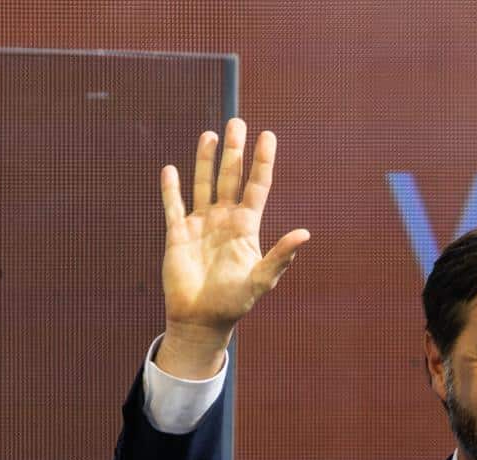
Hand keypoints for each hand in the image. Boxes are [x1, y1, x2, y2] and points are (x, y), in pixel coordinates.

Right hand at [155, 117, 309, 377]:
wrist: (201, 320)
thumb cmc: (234, 303)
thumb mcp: (261, 280)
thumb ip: (280, 256)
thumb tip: (305, 234)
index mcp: (246, 227)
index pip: (256, 186)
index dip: (262, 162)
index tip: (268, 136)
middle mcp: (225, 220)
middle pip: (230, 178)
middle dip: (234, 151)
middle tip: (238, 122)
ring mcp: (201, 225)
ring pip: (204, 184)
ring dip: (206, 160)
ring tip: (211, 134)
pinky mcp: (178, 234)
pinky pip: (174, 206)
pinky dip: (171, 189)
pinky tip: (171, 169)